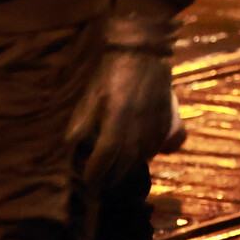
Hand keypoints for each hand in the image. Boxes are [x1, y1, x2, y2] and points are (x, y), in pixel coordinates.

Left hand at [67, 38, 174, 190]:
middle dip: (111, 179)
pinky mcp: (168, 120)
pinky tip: (139, 157)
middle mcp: (139, 127)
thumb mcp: (90, 96)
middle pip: (125, 163)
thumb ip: (81, 123)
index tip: (87, 184)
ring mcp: (156, 124)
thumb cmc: (111, 73)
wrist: (142, 51)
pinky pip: (159, 147)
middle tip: (99, 188)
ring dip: (128, 170)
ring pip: (143, 158)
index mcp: (117, 120)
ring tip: (116, 176)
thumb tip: (71, 147)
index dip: (96, 174)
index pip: (105, 157)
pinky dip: (147, 157)